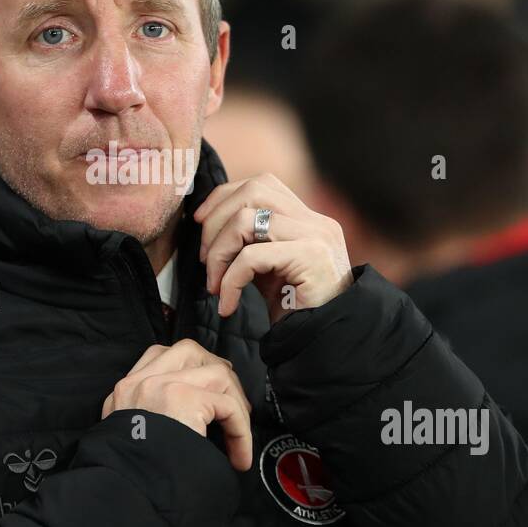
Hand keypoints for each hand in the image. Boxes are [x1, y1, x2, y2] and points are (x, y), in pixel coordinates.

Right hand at [101, 340, 253, 470]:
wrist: (124, 495)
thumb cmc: (134, 478)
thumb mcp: (129, 439)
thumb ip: (149, 420)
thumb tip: (192, 421)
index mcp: (125, 391)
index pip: (159, 356)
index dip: (192, 369)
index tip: (209, 395)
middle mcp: (139, 383)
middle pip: (189, 351)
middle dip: (219, 373)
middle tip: (234, 405)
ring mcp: (160, 387)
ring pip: (216, 373)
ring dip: (237, 404)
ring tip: (239, 435)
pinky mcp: (182, 399)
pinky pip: (228, 405)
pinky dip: (241, 430)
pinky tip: (239, 455)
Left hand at [194, 173, 352, 323]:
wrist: (327, 342)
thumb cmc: (295, 310)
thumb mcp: (269, 267)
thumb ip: (250, 241)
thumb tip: (207, 222)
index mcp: (307, 218)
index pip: (261, 184)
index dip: (224, 197)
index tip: (200, 223)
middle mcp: (316, 220)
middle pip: (253, 191)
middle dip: (216, 222)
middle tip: (206, 261)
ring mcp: (316, 236)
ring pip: (247, 220)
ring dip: (219, 252)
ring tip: (215, 285)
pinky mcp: (310, 258)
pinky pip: (252, 257)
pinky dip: (230, 280)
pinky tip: (227, 304)